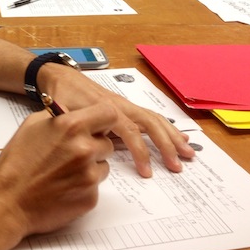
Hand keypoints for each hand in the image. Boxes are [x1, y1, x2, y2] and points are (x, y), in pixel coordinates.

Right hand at [0, 102, 115, 234]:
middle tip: (73, 152)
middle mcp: (85, 148)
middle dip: (94, 146)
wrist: (8, 199)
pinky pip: (96, 186)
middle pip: (107, 142)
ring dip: (90, 166)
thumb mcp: (34, 124)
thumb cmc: (17, 161)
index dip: (103, 119)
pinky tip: (63, 186)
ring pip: (103, 165)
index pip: (108, 113)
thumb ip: (60, 115)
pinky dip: (84, 186)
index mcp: (72, 126)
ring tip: (65, 171)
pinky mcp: (90, 197)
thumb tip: (75, 113)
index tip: (98, 125)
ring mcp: (89, 175)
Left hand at [38, 64, 195, 177]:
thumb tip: (87, 145)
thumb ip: (74, 129)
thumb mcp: (62, 113)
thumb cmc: (61, 96)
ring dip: (172, 135)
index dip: (140, 152)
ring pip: (154, 118)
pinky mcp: (125, 107)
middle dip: (166, 144)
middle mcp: (121, 105)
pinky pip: (150, 116)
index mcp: (107, 108)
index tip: (147, 173)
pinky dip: (166, 127)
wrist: (60, 77)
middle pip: (150, 122)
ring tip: (188, 152)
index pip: (130, 131)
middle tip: (178, 165)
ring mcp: (125, 105)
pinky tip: (178, 136)